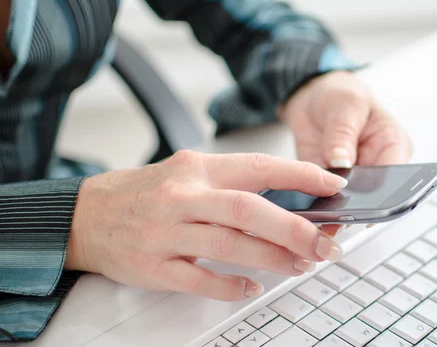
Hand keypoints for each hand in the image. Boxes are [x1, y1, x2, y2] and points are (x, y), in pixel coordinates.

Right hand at [65, 151, 346, 300]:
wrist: (86, 214)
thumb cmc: (146, 192)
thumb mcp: (188, 172)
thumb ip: (232, 184)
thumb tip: (287, 200)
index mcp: (197, 168)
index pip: (258, 167)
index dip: (301, 175)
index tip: (332, 186)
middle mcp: (183, 196)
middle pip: (249, 209)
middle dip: (294, 229)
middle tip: (325, 244)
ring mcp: (166, 232)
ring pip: (229, 245)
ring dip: (272, 258)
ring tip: (300, 265)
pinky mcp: (152, 266)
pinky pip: (199, 279)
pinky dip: (230, 285)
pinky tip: (252, 287)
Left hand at [280, 71, 412, 233]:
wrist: (311, 98)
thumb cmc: (339, 94)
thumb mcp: (345, 104)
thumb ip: (343, 133)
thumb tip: (341, 161)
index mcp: (392, 145)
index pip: (398, 177)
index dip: (386, 194)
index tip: (367, 203)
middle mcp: (376, 167)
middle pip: (374, 197)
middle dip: (357, 207)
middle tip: (340, 212)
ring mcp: (353, 179)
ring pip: (349, 205)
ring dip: (335, 210)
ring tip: (321, 214)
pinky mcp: (328, 184)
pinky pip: (324, 202)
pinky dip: (317, 207)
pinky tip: (308, 211)